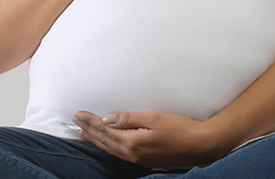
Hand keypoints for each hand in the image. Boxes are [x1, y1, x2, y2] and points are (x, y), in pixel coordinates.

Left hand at [72, 110, 228, 168]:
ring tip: (83, 132)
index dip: (90, 121)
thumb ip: (129, 118)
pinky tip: (105, 143)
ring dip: (95, 139)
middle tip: (75, 120)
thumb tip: (107, 119)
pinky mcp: (143, 160)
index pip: (105, 130)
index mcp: (132, 142)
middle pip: (104, 141)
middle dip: (88, 130)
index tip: (78, 113)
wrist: (199, 145)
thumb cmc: (179, 128)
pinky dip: (107, 146)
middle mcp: (132, 153)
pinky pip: (118, 153)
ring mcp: (137, 159)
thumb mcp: (154, 117)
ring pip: (109, 149)